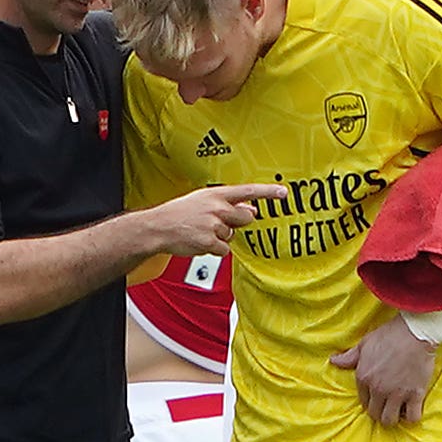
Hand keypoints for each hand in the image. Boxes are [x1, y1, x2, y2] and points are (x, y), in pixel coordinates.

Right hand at [141, 183, 284, 256]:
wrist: (158, 227)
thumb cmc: (179, 214)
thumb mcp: (202, 201)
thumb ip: (226, 204)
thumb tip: (250, 210)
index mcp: (215, 194)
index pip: (247, 191)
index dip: (267, 192)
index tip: (284, 192)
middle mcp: (217, 208)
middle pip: (245, 218)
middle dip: (236, 223)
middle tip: (217, 223)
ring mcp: (213, 225)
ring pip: (231, 236)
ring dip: (220, 237)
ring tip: (201, 232)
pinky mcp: (209, 242)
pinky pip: (223, 250)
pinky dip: (214, 250)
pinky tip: (199, 242)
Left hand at [330, 319, 436, 426]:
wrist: (415, 332)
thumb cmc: (389, 335)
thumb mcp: (365, 344)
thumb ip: (349, 357)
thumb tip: (333, 360)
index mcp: (363, 377)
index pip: (363, 401)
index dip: (370, 401)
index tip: (377, 398)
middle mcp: (378, 388)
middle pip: (375, 414)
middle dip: (380, 412)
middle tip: (387, 406)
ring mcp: (397, 393)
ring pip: (390, 419)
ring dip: (393, 417)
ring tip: (398, 410)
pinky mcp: (415, 394)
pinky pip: (412, 417)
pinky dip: (412, 417)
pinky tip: (412, 408)